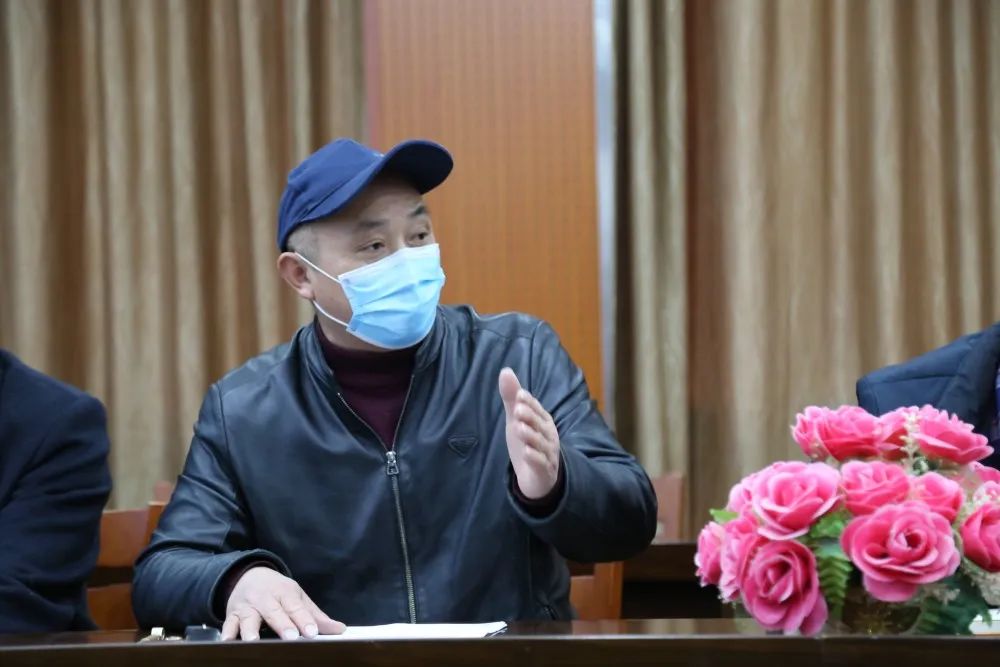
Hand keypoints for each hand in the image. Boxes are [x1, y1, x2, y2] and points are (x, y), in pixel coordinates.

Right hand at [221, 567, 344, 640]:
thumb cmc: (277, 591)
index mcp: (284, 592)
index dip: (304, 619)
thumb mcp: (297, 598)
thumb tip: (339, 629)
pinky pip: (228, 624)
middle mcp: (265, 598)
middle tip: (291, 637)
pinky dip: (227, 632)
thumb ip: (316, 615)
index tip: (312, 632)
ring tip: (253, 640)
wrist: (248, 576)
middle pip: (274, 611)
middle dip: (282, 624)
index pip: (295, 606)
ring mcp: (247, 606)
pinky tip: (227, 641)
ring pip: (248, 618)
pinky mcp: (232, 615)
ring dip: (250, 629)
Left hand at [499, 367, 560, 498]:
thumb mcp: (517, 419)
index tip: (519, 395)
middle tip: (517, 409)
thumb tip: (505, 370)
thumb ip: (511, 398)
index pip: (537, 410)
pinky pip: (540, 463)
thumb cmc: (528, 442)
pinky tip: (526, 453)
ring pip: (540, 444)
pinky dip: (534, 458)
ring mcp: (547, 454)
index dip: (529, 403)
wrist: (537, 477)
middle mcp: (548, 436)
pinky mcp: (543, 471)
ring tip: (519, 428)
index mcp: (543, 421)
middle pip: (540, 425)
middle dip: (530, 417)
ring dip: (530, 436)